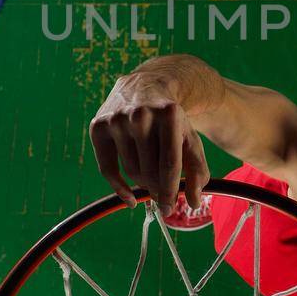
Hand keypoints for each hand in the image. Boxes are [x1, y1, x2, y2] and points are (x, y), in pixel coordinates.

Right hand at [89, 74, 209, 216]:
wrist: (144, 86)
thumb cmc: (170, 119)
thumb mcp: (189, 137)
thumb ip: (198, 169)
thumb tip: (193, 202)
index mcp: (168, 115)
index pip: (169, 164)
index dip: (170, 191)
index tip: (170, 209)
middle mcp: (140, 115)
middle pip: (150, 171)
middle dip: (158, 189)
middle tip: (163, 195)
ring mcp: (117, 119)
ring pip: (131, 171)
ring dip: (143, 184)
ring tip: (152, 180)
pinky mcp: (98, 126)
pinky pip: (107, 169)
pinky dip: (119, 188)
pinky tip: (130, 198)